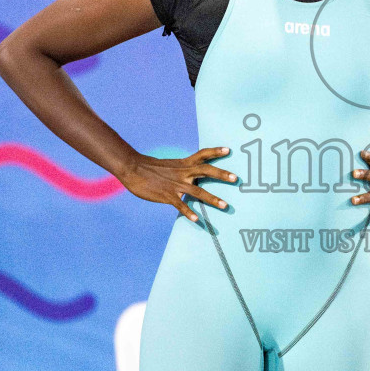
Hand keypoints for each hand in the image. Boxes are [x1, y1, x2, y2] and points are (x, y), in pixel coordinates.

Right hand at [119, 148, 235, 223]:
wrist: (133, 168)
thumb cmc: (150, 168)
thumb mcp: (170, 166)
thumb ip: (182, 171)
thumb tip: (192, 176)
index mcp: (183, 164)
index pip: (202, 154)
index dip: (215, 152)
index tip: (229, 150)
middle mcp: (183, 172)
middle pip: (206, 170)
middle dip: (222, 174)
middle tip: (236, 178)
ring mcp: (176, 184)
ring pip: (198, 191)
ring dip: (212, 199)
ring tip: (225, 205)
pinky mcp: (168, 195)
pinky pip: (180, 205)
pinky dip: (188, 212)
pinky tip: (196, 220)